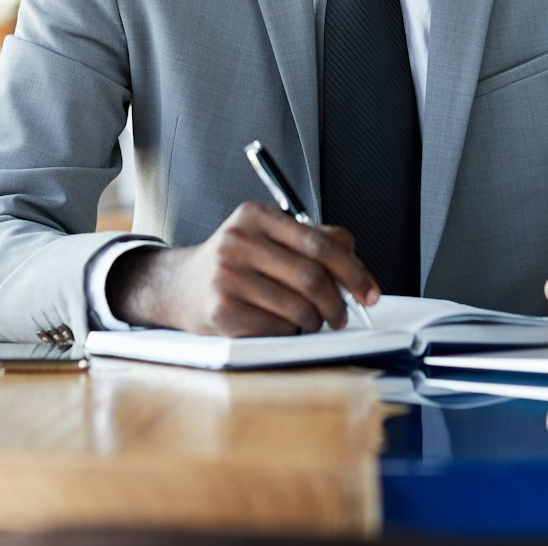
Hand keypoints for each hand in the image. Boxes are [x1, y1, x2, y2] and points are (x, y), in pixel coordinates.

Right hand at [104, 201, 380, 336]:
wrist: (177, 286)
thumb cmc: (235, 262)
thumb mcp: (267, 237)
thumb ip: (312, 239)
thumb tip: (354, 258)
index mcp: (256, 216)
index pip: (320, 242)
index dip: (353, 271)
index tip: (370, 292)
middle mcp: (238, 241)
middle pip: (312, 277)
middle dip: (338, 303)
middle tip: (343, 316)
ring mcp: (226, 276)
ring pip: (298, 307)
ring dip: (315, 320)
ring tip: (310, 320)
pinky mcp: (221, 311)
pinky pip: (278, 327)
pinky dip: (291, 331)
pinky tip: (283, 325)